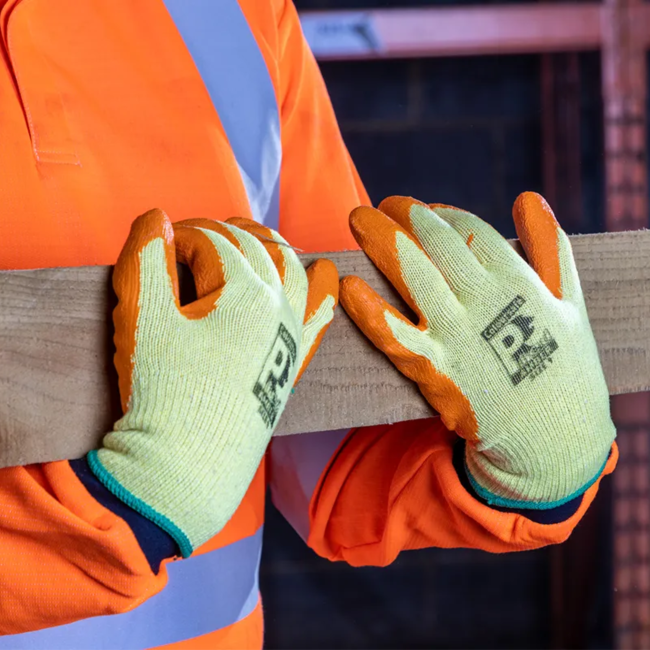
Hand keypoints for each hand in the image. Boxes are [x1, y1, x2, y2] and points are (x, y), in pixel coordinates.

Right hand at [89, 210, 337, 555]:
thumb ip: (146, 257)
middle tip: (183, 246)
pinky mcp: (292, 362)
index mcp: (244, 290)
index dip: (176, 237)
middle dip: (215, 236)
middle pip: (250, 247)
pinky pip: (319, 316)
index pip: (209, 239)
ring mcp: (291, 334)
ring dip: (266, 247)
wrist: (188, 467)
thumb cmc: (162, 391)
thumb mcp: (142, 319)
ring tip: (243, 239)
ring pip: (290, 270)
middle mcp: (279, 305)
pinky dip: (321, 290)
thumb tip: (155, 217)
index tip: (153, 250)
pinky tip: (325, 273)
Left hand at [339, 192, 614, 509]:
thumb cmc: (563, 365)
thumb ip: (550, 247)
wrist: (553, 437)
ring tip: (357, 218)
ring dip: (381, 241)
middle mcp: (485, 301)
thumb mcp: (570, 301)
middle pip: (436, 244)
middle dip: (405, 216)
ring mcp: (457, 335)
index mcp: (518, 281)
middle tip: (382, 204)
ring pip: (413, 276)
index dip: (441, 214)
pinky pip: (395, 336)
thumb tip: (527, 198)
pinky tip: (348, 286)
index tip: (423, 211)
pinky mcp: (435, 371)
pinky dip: (369, 311)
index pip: (469, 230)